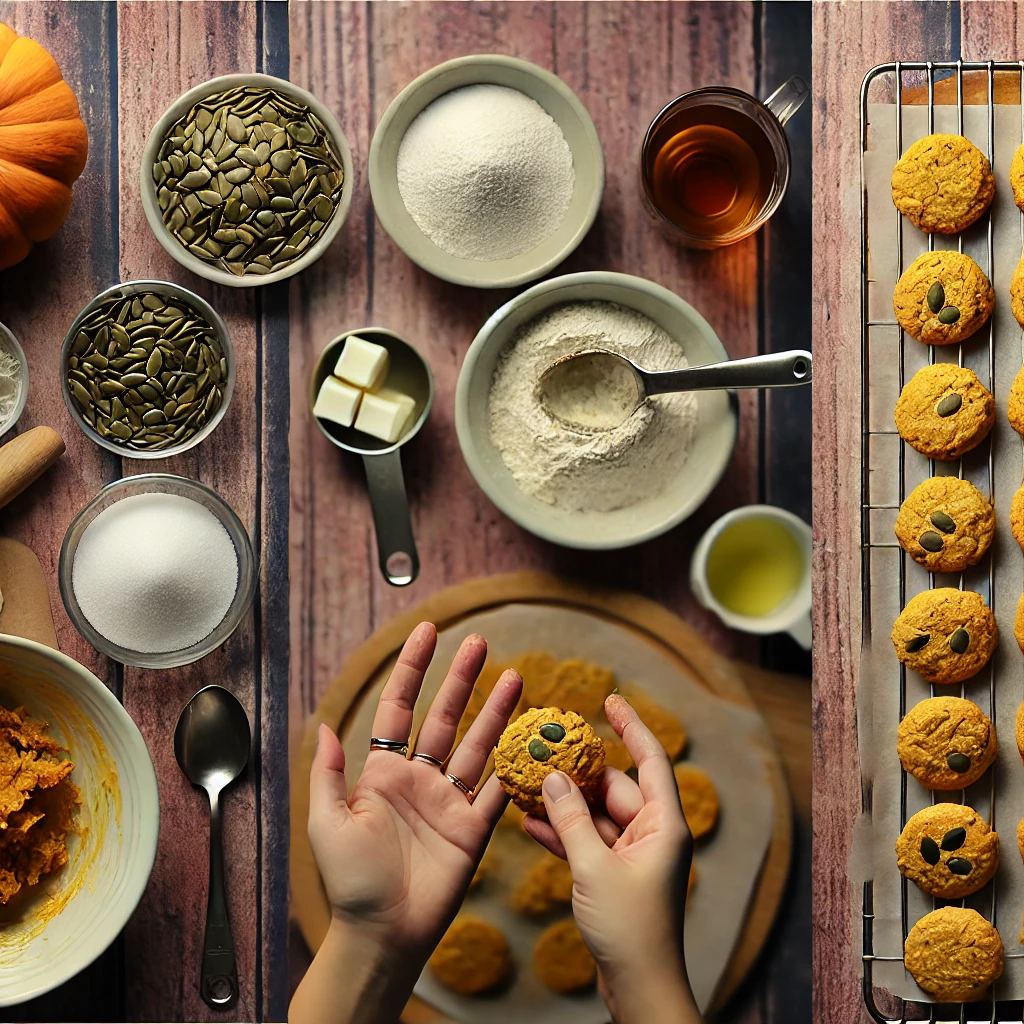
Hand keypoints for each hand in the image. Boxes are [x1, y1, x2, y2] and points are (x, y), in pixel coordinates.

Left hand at [290, 622, 521, 1023]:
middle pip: (445, 716)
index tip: (429, 633)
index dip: (413, 669)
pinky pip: (498, 790)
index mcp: (382, 772)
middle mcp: (419, 778)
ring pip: (477, 745)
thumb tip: (322, 724)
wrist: (383, 933)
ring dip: (496, 712)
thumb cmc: (350, 882)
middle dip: (461, 679)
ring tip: (516, 678)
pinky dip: (515, 766)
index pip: (399, 707)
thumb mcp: (327, 822)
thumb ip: (329, 773)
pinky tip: (531, 738)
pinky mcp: (473, 829)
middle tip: (480, 644)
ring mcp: (448, 801)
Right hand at [523, 693, 700, 1023]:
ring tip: (527, 783)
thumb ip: (571, 820)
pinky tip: (529, 822)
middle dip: (577, 771)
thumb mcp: (594, 869)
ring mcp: (631, 854)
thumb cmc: (631, 930)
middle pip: (612, 786)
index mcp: (663, 824)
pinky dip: (562, 833)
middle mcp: (650, 833)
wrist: (640, 989)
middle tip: (544, 749)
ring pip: (594, 814)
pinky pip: (586, 841)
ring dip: (564, 804)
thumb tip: (553, 778)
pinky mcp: (613, 874)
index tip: (610, 698)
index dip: (631, 726)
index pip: (650, 760)